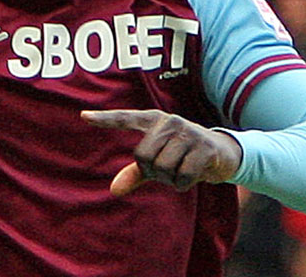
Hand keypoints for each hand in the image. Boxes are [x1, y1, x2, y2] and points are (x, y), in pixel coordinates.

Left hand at [81, 109, 241, 194]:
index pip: (126, 119)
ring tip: (183, 168)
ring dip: (171, 179)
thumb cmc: (183, 155)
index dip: (105, 120)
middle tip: (169, 168)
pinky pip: (181, 176)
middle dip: (153, 172)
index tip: (83, 116)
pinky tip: (194, 174)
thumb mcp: (159, 162)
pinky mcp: (204, 147)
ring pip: (163, 168)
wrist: (222, 154)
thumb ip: (136, 173)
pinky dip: (184, 183)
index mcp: (154, 120)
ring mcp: (188, 132)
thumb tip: (114, 191)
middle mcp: (169, 121)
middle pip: (143, 157)